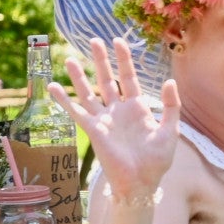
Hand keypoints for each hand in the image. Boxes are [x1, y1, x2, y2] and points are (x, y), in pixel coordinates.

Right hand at [46, 39, 181, 200]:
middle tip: (93, 40)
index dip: (124, 59)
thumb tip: (170, 80)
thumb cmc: (157, 161)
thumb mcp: (170, 130)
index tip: (118, 41)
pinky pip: (76, 111)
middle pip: (107, 79)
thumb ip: (171, 105)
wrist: (141, 183)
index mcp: (137, 108)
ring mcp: (104, 119)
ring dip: (80, 76)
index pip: (129, 77)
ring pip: (89, 92)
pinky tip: (53, 87)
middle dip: (101, 60)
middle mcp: (118, 111)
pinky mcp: (93, 130)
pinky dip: (64, 99)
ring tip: (71, 59)